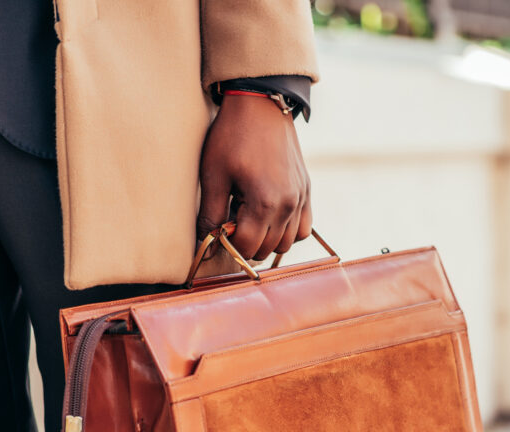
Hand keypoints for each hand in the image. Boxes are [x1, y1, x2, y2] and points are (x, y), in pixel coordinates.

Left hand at [197, 93, 312, 260]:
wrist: (261, 104)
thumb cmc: (232, 137)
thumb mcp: (214, 176)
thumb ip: (210, 215)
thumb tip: (203, 246)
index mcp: (265, 203)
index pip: (246, 247)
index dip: (227, 244)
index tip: (216, 229)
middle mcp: (289, 205)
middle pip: (266, 249)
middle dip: (245, 243)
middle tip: (229, 219)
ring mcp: (301, 198)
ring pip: (286, 244)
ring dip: (265, 240)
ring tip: (248, 217)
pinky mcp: (306, 191)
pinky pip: (303, 228)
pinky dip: (287, 231)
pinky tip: (269, 217)